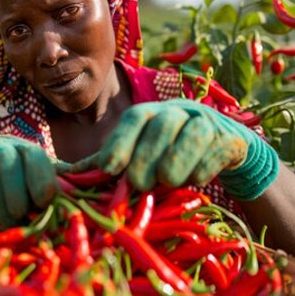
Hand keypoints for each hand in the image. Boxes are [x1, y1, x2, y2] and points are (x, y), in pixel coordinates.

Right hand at [0, 135, 59, 225]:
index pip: (36, 157)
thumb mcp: (36, 178)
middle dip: (20, 199)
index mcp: (26, 147)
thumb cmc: (14, 181)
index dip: (41, 182)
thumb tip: (86, 189)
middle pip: (11, 169)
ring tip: (12, 222)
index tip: (44, 204)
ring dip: (3, 209)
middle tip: (26, 218)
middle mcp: (2, 147)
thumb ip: (56, 182)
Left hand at [98, 99, 250, 191]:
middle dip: (148, 156)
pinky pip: (216, 150)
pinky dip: (203, 168)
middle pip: (161, 125)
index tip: (109, 168)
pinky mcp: (229, 138)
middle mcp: (178, 111)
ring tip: (167, 182)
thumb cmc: (169, 155)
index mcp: (151, 113)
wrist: (221, 150)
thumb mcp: (138, 155)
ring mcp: (206, 121)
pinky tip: (195, 180)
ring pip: (193, 133)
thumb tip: (65, 176)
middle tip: (140, 185)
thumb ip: (109, 163)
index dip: (121, 141)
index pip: (134, 118)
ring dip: (177, 161)